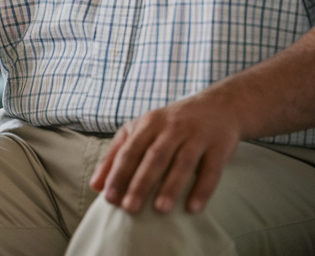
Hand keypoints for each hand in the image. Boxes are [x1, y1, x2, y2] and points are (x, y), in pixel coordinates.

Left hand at [91, 93, 242, 214]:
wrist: (217, 106)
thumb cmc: (171, 124)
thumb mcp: (141, 130)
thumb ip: (117, 155)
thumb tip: (96, 185)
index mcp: (148, 124)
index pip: (129, 151)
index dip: (118, 174)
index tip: (109, 198)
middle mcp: (171, 128)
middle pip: (153, 157)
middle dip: (140, 183)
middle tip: (129, 208)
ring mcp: (196, 136)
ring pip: (181, 163)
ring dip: (170, 187)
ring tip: (159, 209)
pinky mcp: (218, 146)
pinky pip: (211, 169)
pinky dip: (202, 189)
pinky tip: (193, 207)